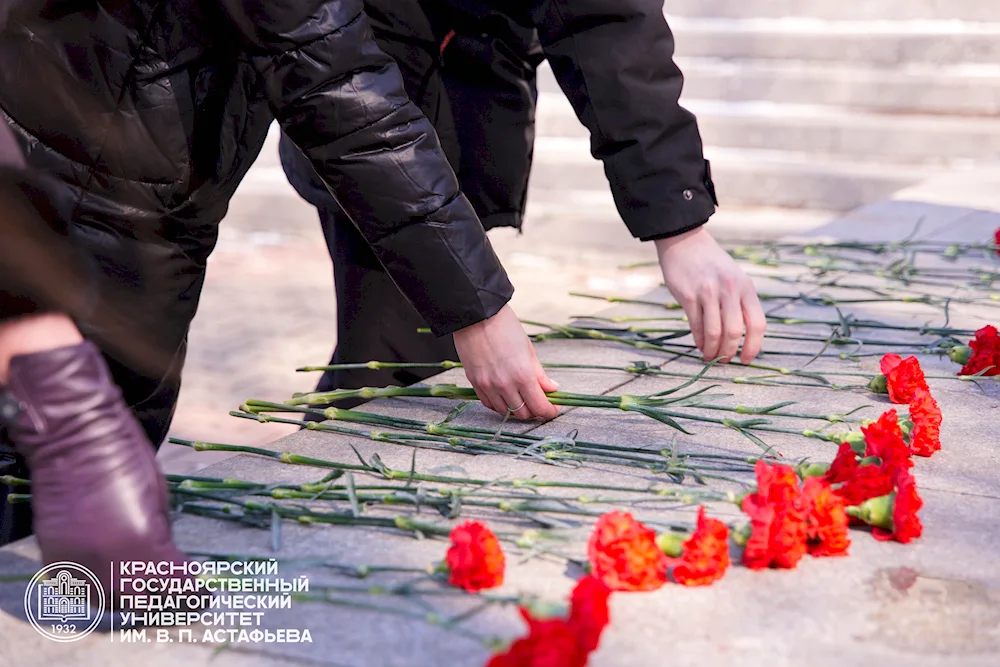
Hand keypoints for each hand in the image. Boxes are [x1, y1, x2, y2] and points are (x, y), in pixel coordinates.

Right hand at [453, 304, 560, 420]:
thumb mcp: (528, 349)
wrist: (476, 314)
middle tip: (539, 399)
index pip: (540, 407)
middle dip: (534, 410)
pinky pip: (489, 403)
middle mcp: (504, 385)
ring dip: (516, 408)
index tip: (554, 406)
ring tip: (521, 396)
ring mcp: (487, 386)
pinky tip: (505, 395)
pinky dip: (500, 403)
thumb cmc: (504, 326)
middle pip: (523, 413)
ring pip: (505, 412)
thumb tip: (552, 389)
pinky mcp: (474, 383)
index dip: (550, 411)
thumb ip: (539, 374)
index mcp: (522, 375)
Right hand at [655, 226, 764, 363]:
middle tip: (724, 361)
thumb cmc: (712, 263)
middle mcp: (729, 290)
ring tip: (710, 357)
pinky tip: (700, 345)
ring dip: (713, 350)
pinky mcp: (688, 295)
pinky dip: (699, 340)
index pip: (757, 324)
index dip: (753, 346)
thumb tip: (742, 336)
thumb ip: (740, 302)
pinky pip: (696, 325)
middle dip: (729, 352)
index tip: (746, 360)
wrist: (685, 242)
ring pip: (714, 332)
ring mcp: (708, 292)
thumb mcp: (734, 278)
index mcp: (746, 287)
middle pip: (734, 332)